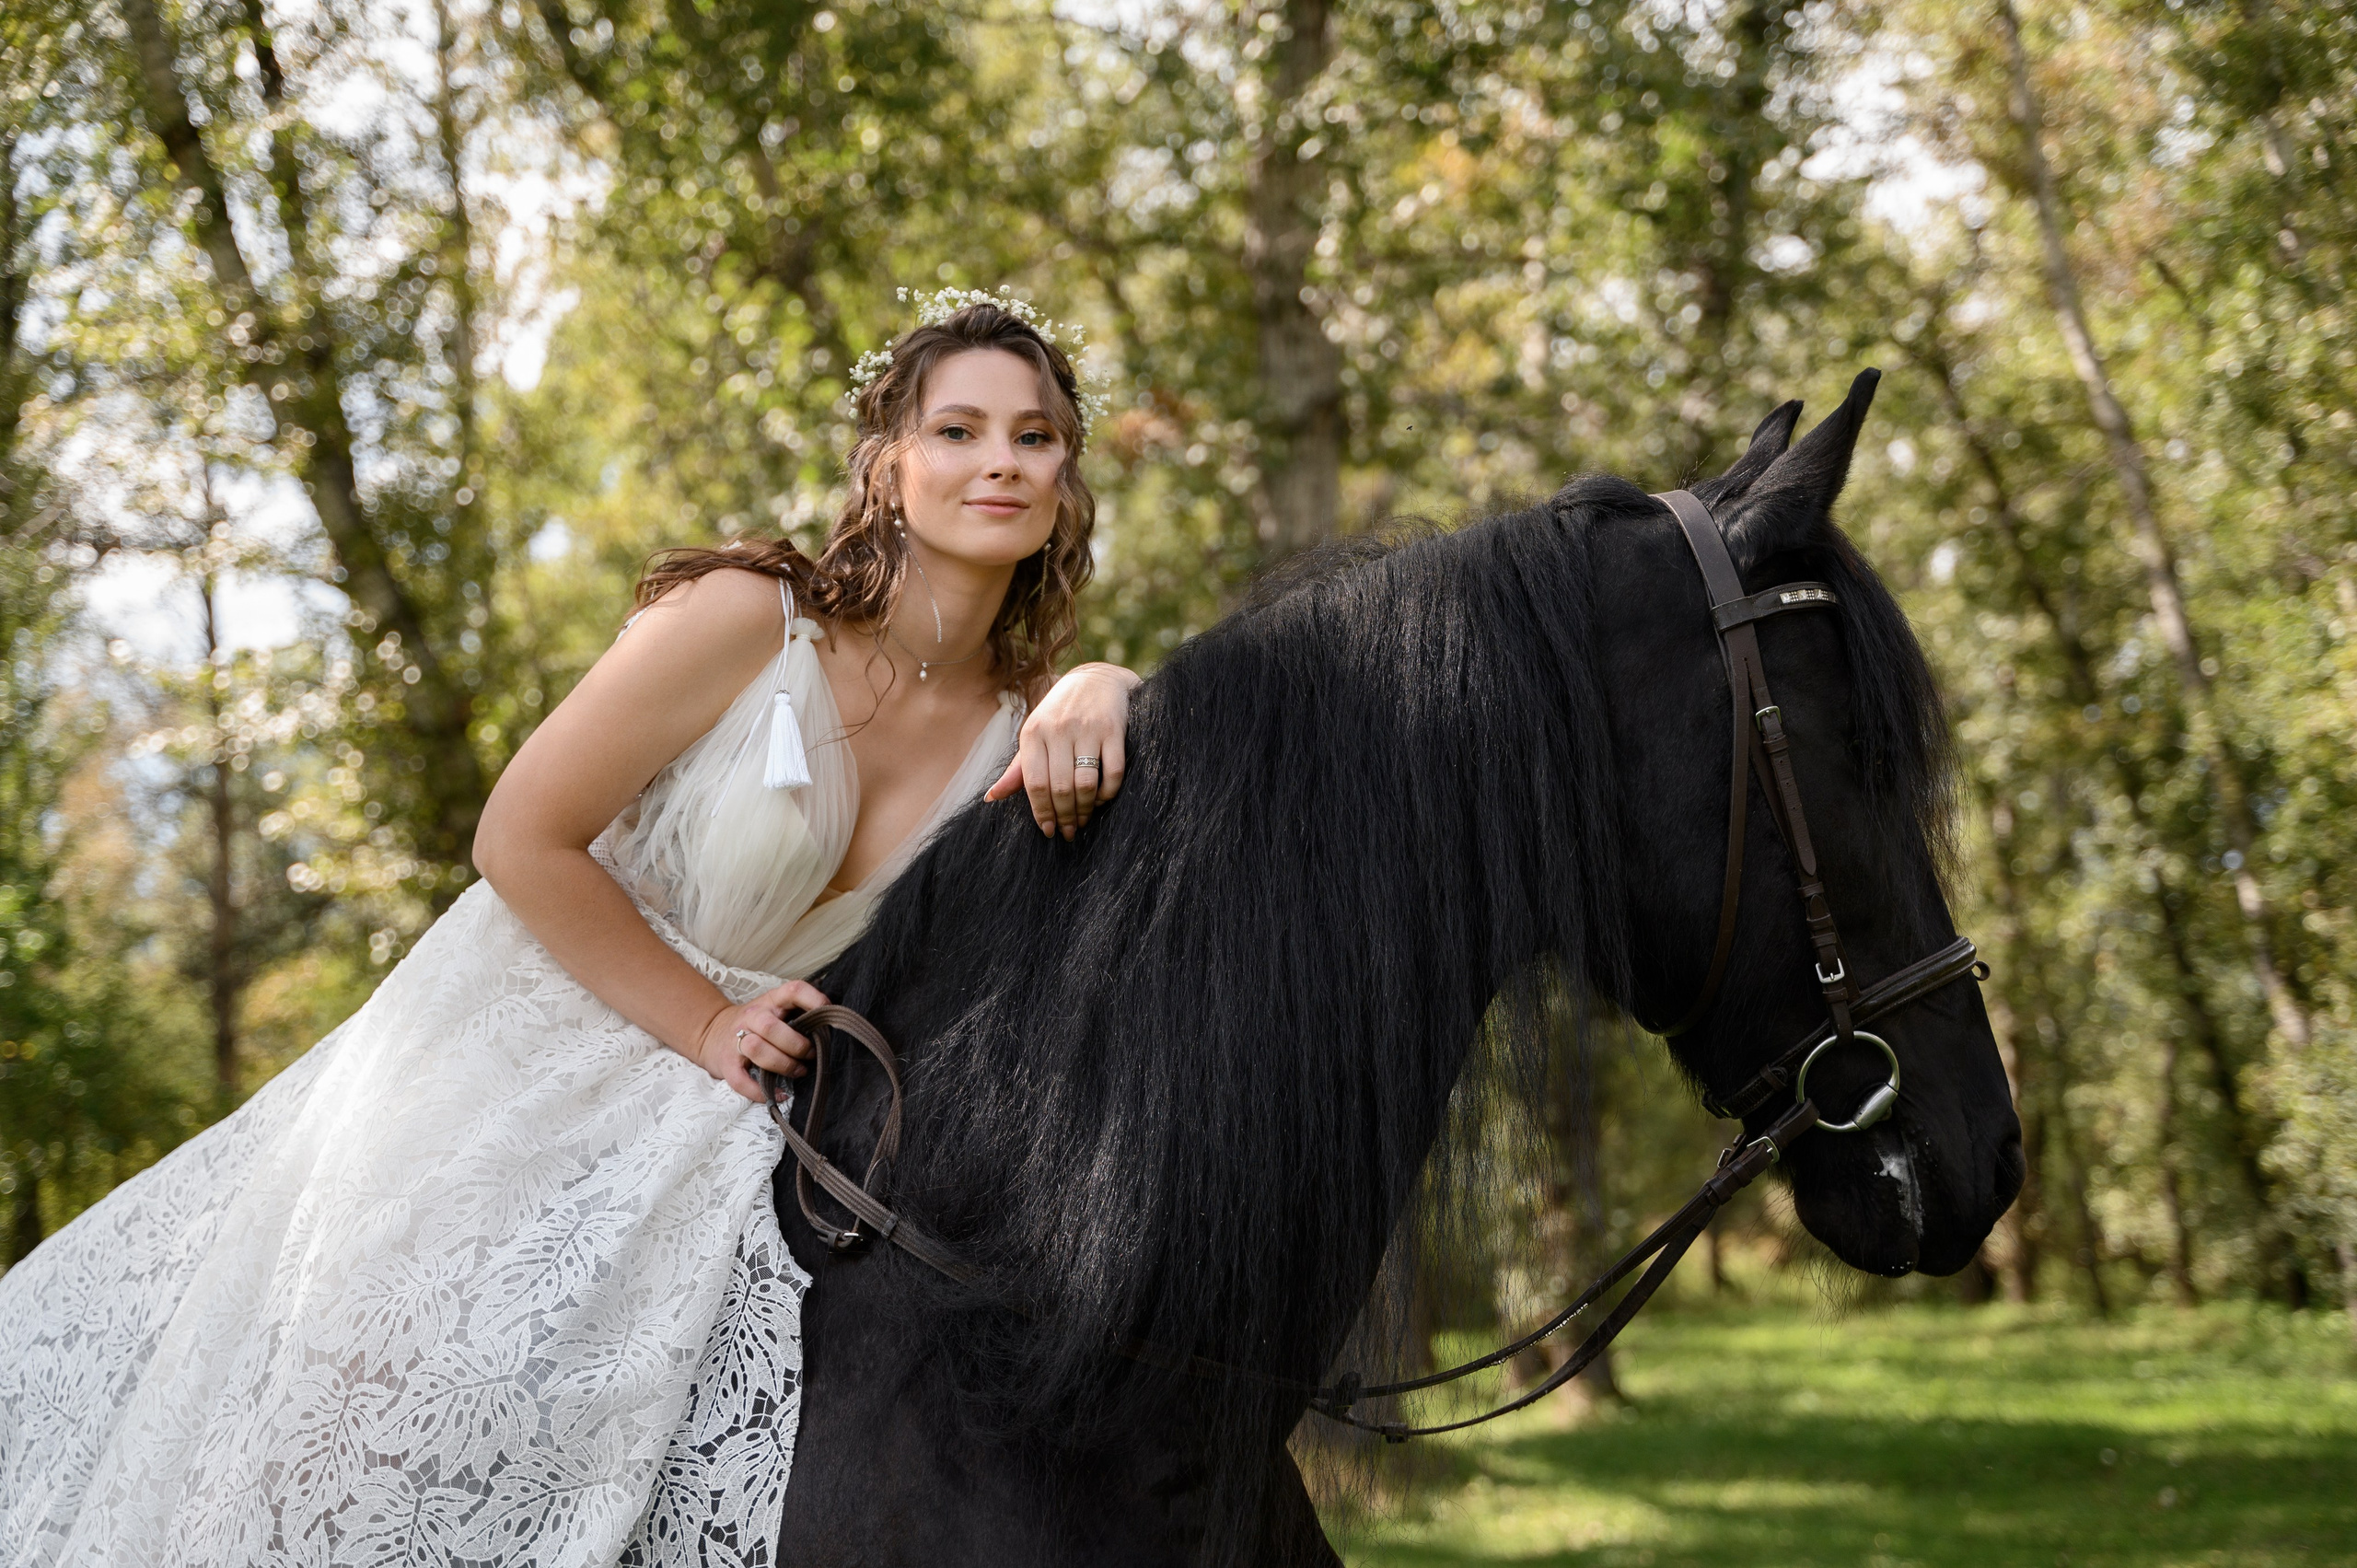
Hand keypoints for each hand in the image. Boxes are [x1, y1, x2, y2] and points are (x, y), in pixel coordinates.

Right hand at [695, 979, 829, 1101]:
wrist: (712, 1032)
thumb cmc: (756, 1024)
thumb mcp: (775, 1010)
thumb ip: (798, 1014)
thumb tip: (831, 1028)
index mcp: (770, 1001)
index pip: (792, 990)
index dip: (813, 999)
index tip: (827, 1014)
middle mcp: (752, 1017)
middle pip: (771, 1027)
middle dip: (797, 1045)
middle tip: (811, 1055)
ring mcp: (736, 1040)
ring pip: (756, 1049)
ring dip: (783, 1064)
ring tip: (799, 1071)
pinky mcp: (726, 1064)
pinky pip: (741, 1080)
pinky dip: (761, 1091)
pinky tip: (779, 1094)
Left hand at [985, 662, 1139, 838]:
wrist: (1096, 679)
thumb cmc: (1059, 714)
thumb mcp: (1035, 735)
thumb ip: (1017, 769)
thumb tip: (991, 798)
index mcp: (1033, 733)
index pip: (1033, 783)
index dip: (1041, 812)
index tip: (1047, 829)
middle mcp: (1058, 729)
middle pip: (1060, 788)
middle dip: (1064, 816)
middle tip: (1069, 831)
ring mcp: (1087, 729)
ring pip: (1085, 783)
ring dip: (1086, 809)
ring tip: (1084, 819)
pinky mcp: (1113, 729)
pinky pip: (1113, 772)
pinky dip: (1108, 793)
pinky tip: (1102, 799)